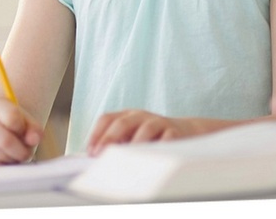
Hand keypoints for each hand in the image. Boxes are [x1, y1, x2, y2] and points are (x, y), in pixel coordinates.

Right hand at [0, 96, 43, 164]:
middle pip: (6, 142)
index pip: (13, 119)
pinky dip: (2, 166)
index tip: (27, 134)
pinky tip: (3, 159)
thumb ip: (34, 129)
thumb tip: (34, 140)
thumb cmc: (15, 125)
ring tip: (14, 154)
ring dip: (12, 160)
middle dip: (21, 152)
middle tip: (27, 153)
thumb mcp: (27, 122)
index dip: (25, 131)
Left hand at [86, 110, 202, 154]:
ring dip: (134, 144)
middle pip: (122, 123)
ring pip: (146, 129)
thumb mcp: (131, 136)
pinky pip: (167, 138)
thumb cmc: (150, 137)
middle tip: (102, 156)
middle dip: (110, 139)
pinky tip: (152, 159)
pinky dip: (159, 147)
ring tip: (126, 159)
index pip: (107, 118)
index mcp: (126, 116)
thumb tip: (95, 159)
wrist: (184, 130)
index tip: (91, 152)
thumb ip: (116, 143)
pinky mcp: (174, 131)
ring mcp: (158, 122)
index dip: (97, 134)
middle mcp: (141, 116)